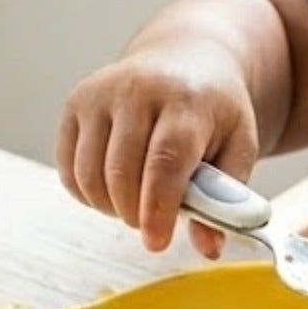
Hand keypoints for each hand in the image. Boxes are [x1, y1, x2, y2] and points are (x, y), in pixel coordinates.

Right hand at [56, 42, 258, 257]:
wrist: (186, 59)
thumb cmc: (215, 112)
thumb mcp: (238, 147)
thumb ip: (226, 197)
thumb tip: (209, 249)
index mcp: (187, 102)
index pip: (166, 160)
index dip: (158, 208)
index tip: (156, 242)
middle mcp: (138, 91)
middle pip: (122, 171)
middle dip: (134, 213)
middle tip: (153, 224)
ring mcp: (100, 94)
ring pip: (89, 174)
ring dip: (110, 207)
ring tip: (137, 205)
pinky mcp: (75, 104)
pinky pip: (69, 168)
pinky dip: (88, 194)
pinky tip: (114, 190)